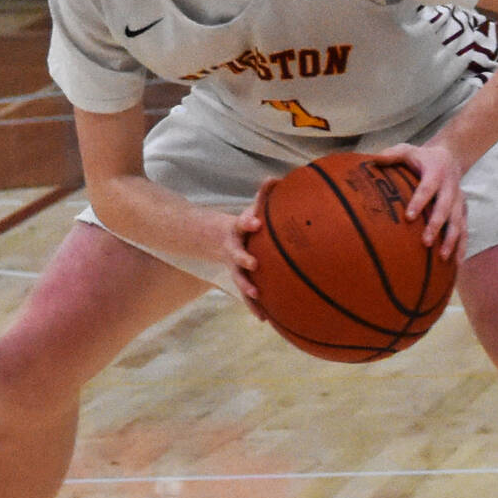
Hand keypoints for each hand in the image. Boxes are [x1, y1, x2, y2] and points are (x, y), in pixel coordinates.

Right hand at [225, 182, 272, 317]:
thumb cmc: (248, 224)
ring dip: (246, 287)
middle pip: (236, 254)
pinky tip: (265, 320)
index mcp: (238, 230)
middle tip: (253, 263)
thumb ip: (264, 195)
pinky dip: (255, 307)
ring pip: (238, 278)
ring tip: (255, 295)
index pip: (242, 223)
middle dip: (243, 259)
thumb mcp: (253, 208)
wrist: (221, 240)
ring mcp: (234, 267)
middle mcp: (234, 249)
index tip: (256, 222)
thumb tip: (276, 178)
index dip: (248, 222)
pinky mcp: (240, 280)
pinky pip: (247, 296)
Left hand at [374, 141, 466, 259]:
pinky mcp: (462, 211)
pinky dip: (462, 246)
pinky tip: (457, 264)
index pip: (427, 189)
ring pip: (458, 222)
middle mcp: (450, 188)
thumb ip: (392, 155)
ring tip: (443, 257)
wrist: (450, 156)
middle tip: (425, 242)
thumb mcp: (407, 150)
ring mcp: (458, 201)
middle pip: (444, 208)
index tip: (408, 217)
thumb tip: (373, 160)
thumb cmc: (422, 157)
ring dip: (451, 240)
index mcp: (436, 173)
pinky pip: (464, 230)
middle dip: (436, 226)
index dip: (418, 202)